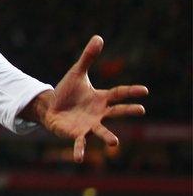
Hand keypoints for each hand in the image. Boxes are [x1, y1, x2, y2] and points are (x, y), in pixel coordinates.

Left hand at [24, 35, 148, 161]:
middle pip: (116, 111)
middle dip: (128, 111)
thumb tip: (98, 37)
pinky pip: (79, 143)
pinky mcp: (76, 133)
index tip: (145, 91)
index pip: (119, 93)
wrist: (51, 106)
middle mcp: (98, 113)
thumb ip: (88, 57)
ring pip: (101, 130)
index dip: (131, 91)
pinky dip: (79, 150)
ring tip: (115, 142)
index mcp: (101, 98)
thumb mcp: (77, 72)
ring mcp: (88, 124)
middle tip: (141, 110)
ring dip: (108, 136)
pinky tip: (79, 159)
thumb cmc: (67, 92)